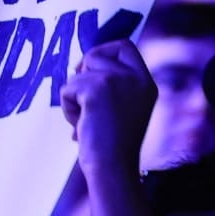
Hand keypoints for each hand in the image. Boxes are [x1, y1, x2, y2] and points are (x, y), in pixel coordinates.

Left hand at [62, 41, 156, 177]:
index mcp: (146, 83)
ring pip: (78, 74)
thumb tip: (80, 68)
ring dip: (74, 98)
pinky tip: (81, 126)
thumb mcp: (123, 109)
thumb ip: (113, 87)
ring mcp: (118, 81)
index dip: (103, 52)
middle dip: (83, 73)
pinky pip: (68, 88)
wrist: (113, 169)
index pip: (125, 46)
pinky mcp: (97, 89)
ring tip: (87, 122)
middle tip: (82, 97)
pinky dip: (68, 108)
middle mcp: (136, 78)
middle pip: (97, 53)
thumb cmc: (113, 147)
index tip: (89, 70)